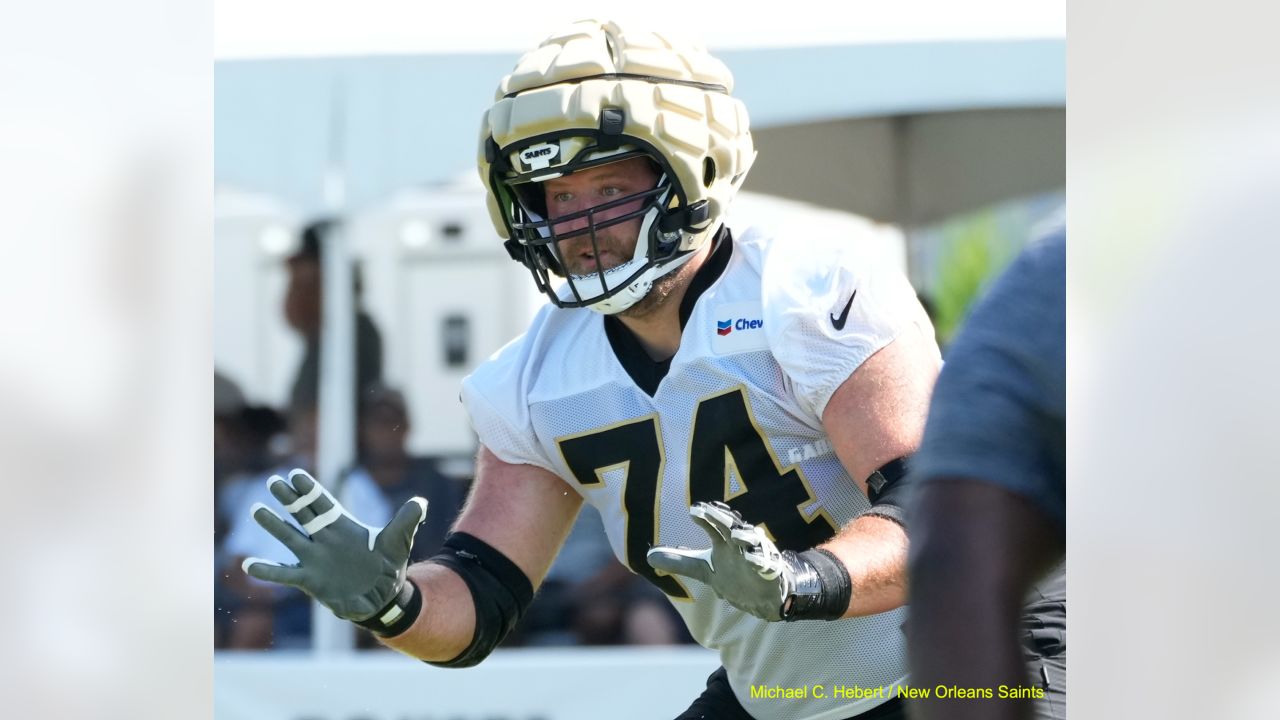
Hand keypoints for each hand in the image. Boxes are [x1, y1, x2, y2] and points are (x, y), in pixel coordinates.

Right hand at [242, 469, 426, 625]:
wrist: (383, 595)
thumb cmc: (390, 565)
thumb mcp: (400, 540)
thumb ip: (407, 519)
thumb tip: (421, 501)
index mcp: (343, 526)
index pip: (322, 504)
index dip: (309, 490)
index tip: (294, 475)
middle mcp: (325, 539)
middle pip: (303, 515)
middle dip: (288, 499)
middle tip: (272, 482)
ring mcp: (315, 559)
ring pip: (290, 538)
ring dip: (274, 526)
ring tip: (256, 510)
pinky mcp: (310, 580)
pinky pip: (285, 574)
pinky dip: (267, 571)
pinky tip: (249, 565)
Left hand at [647, 501, 800, 620]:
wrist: (762, 596)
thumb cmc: (733, 575)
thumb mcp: (702, 571)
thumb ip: (678, 562)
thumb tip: (648, 557)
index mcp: (724, 543)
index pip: (714, 526)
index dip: (706, 517)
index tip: (693, 510)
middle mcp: (740, 546)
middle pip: (731, 528)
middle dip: (722, 519)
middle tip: (709, 511)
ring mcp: (755, 557)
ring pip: (752, 542)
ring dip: (745, 537)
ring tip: (736, 535)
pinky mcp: (769, 571)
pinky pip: (766, 564)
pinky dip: (759, 561)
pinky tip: (752, 560)